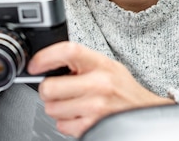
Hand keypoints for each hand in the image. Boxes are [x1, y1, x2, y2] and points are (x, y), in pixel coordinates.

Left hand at [27, 42, 173, 137]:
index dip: (45, 57)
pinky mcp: (91, 127)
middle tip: (58, 89)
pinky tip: (80, 114)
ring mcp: (95, 108)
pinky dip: (66, 122)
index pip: (68, 51)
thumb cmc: (122, 89)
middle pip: (49, 87)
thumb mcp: (107, 66)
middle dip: (48, 90)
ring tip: (74, 102)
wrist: (144, 112)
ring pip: (51, 108)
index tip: (35, 65)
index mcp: (100, 64)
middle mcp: (99, 85)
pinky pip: (61, 125)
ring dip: (57, 107)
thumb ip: (81, 62)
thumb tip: (47, 63)